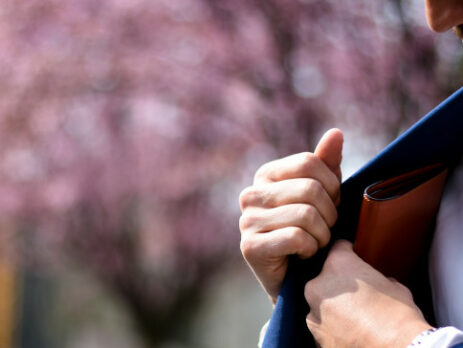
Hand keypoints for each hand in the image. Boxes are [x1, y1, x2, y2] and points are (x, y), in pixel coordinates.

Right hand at [239, 129, 342, 304]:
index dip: (332, 185)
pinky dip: (310, 249)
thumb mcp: (322, 194)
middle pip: (310, 189)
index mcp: (266, 175)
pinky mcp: (249, 247)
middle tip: (326, 227)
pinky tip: (303, 253)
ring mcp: (247, 220)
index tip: (331, 203)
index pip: (309, 162)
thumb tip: (336, 133)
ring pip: (306, 215)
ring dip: (322, 234)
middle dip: (330, 213)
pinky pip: (296, 238)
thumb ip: (326, 164)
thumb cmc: (310, 230)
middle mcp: (251, 194)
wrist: (296, 276)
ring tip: (316, 242)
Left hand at [304, 240, 432, 347]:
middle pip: (325, 277)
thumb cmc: (398, 318)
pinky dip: (332, 327)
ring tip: (356, 317)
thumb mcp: (394, 286)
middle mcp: (318, 285)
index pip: (338, 248)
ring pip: (320, 302)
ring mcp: (313, 312)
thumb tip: (381, 282)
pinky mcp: (314, 335)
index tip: (353, 257)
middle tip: (358, 295)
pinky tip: (351, 331)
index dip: (349, 252)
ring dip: (333, 306)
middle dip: (338, 283)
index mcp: (338, 265)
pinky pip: (322, 325)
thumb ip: (378, 278)